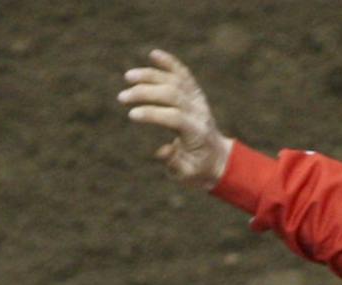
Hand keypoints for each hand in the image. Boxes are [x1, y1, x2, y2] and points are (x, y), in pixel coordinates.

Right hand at [118, 50, 232, 188]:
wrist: (218, 159)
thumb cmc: (198, 169)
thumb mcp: (187, 174)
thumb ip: (175, 164)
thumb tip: (162, 150)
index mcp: (197, 132)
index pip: (173, 117)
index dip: (152, 114)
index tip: (131, 115)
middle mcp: (199, 112)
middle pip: (172, 94)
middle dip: (145, 93)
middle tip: (123, 97)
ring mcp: (198, 100)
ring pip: (174, 80)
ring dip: (150, 76)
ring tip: (128, 77)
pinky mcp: (195, 93)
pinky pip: (183, 74)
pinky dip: (168, 63)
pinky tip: (153, 54)